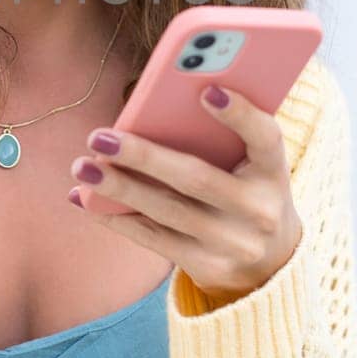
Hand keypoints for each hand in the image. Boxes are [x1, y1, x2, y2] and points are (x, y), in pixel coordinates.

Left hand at [68, 85, 302, 304]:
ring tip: (83, 168)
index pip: (265, 137)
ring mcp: (234, 244)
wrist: (271, 263)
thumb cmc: (247, 191)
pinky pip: (154, 240)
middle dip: (143, 156)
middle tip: (98, 137)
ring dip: (119, 188)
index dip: (240, 114)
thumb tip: (150, 113)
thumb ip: (220, 138)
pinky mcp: (208, 267)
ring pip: (167, 212)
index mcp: (273, 171)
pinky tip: (87, 199)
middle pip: (196, 179)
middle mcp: (259, 210)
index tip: (206, 91)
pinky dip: (118, 217)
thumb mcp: (251, 166)